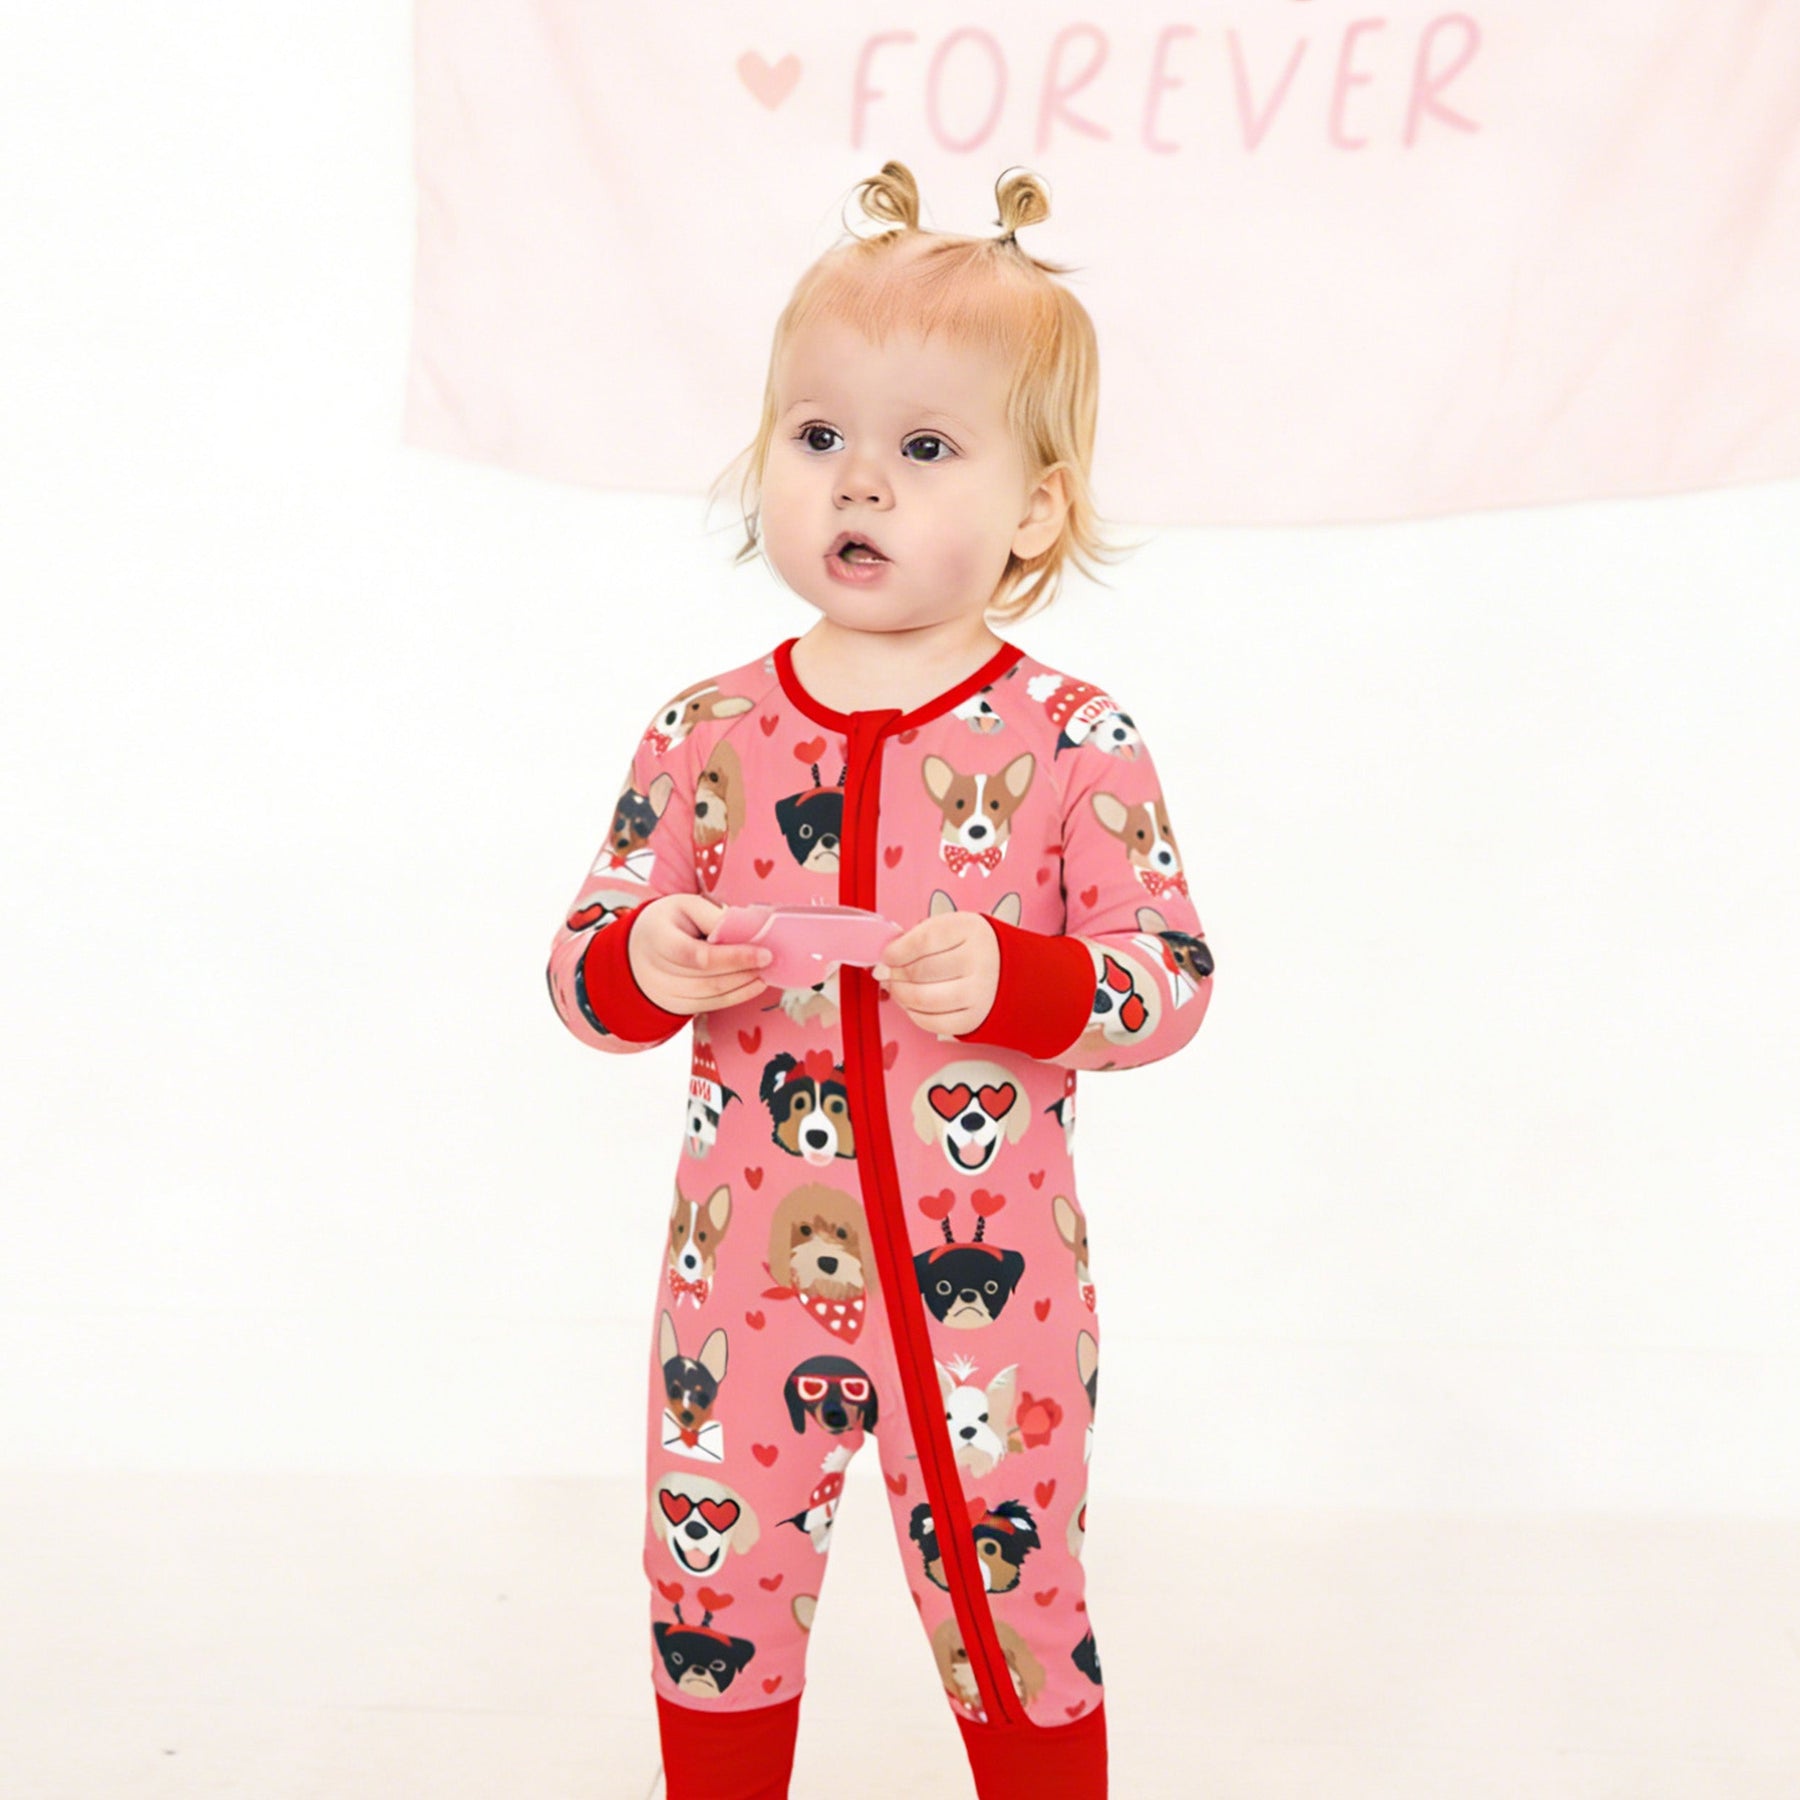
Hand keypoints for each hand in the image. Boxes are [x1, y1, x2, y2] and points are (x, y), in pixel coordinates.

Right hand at [628, 893, 773, 1015]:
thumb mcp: (686, 906)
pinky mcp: (675, 1006)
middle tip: (771, 960)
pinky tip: (752, 984)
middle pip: (708, 978)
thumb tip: (748, 930)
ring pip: (711, 995)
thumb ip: (714, 917)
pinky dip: (735, 996)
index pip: (698, 956)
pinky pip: (710, 1005)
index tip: (764, 953)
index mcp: (658, 939)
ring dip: (744, 985)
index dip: (734, 957)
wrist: (637, 950)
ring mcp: (664, 993)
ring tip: (765, 972)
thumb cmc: (668, 922)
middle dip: (744, 971)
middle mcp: (656, 972)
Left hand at [870, 912, 999, 1038]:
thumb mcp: (951, 928)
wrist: (1011, 972)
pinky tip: (912, 1004)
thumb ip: (919, 937)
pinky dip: (914, 1014)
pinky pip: (933, 1022)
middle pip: (920, 972)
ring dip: (900, 995)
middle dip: (894, 975)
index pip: (924, 940)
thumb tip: (886, 961)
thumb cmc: (970, 947)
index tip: (887, 956)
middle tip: (887, 973)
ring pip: (923, 999)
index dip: (897, 951)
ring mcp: (978, 992)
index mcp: (970, 929)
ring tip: (896, 988)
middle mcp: (978, 960)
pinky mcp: (974, 1018)